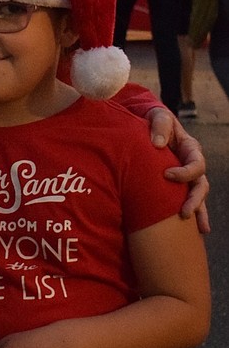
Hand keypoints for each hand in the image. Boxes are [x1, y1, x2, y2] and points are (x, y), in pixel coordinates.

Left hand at [146, 108, 209, 232]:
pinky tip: (197, 231)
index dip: (184, 172)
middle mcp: (192, 164)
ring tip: (201, 229)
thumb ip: (160, 125)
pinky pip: (185, 200)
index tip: (166, 175)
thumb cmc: (154, 120)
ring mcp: (185, 176)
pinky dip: (193, 214)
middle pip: (201, 185)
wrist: (146, 126)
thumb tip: (158, 144)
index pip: (196, 164)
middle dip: (195, 199)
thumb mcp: (158, 117)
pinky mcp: (175, 185)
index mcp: (190, 149)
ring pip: (198, 196)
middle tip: (183, 212)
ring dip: (199, 212)